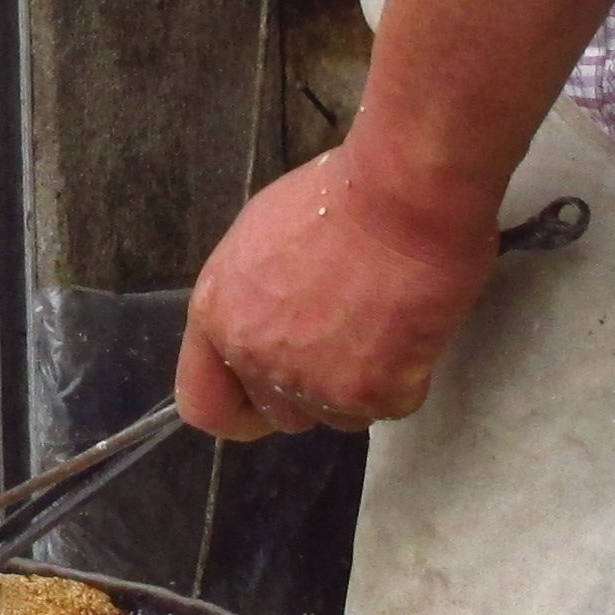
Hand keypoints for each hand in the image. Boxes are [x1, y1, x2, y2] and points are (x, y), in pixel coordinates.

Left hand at [176, 144, 500, 439]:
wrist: (403, 197)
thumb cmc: (337, 197)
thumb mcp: (259, 239)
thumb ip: (249, 298)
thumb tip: (265, 323)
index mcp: (217, 317)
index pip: (204, 403)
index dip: (237, 407)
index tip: (262, 400)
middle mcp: (254, 358)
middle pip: (279, 414)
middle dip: (309, 391)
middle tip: (344, 344)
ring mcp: (312, 382)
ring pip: (336, 417)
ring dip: (358, 386)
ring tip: (381, 329)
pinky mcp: (370, 394)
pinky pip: (388, 406)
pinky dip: (405, 377)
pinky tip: (410, 331)